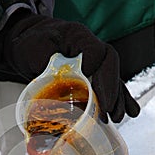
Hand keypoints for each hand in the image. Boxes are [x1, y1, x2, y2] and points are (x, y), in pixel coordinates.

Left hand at [0, 10, 139, 122]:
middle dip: (112, 92)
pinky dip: (117, 98)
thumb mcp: (32, 50)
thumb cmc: (29, 45)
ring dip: (117, 99)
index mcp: (78, 37)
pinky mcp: (90, 74)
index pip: (98, 54)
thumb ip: (44, 61)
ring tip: (116, 117)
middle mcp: (89, 48)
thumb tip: (58, 80)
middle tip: (108, 112)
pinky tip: (127, 110)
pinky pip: (108, 85)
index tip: (98, 98)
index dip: (101, 77)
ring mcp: (91, 61)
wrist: (26, 45)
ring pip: (111, 78)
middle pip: (110, 68)